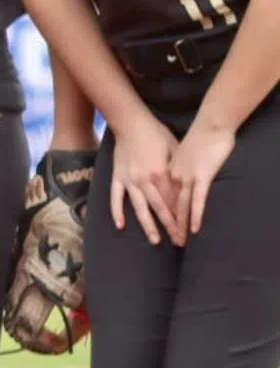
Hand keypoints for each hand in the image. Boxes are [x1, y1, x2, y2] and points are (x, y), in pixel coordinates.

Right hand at [109, 111, 183, 246]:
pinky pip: (116, 197)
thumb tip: (186, 189)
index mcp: (161, 174)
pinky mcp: (118, 177)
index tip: (189, 231)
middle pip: (159, 208)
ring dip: (148, 225)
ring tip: (155, 241)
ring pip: (139, 207)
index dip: (182, 218)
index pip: (173, 201)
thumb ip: (178, 172)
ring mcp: (129, 180)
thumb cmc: (156, 134)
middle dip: (170, 227)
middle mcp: (145, 181)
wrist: (131, 122)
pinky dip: (117, 212)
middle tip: (179, 242)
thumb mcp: (175, 150)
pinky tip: (121, 226)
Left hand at [170, 118, 236, 236]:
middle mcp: (170, 176)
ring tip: (180, 241)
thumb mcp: (173, 152)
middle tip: (166, 242)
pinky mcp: (200, 176)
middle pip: (165, 205)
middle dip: (166, 225)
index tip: (158, 228)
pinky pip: (196, 199)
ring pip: (178, 205)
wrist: (209, 125)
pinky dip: (195, 214)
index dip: (159, 214)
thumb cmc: (195, 137)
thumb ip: (170, 166)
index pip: (159, 197)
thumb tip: (169, 177)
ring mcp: (184, 176)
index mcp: (162, 171)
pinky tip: (194, 228)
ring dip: (178, 224)